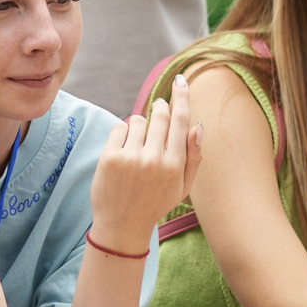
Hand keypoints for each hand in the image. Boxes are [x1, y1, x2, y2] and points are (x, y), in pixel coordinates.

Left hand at [87, 75, 203, 251]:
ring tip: (137, 146)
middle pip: (159, 115)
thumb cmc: (155, 203)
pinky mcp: (109, 158)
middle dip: (159, 108)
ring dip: (139, 126)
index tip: (181, 81)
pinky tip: (123, 151)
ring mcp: (130, 158)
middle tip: (158, 111)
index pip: (180, 121)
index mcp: (175, 165)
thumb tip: (197, 126)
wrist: (122, 226)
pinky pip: (119, 128)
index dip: (182, 97)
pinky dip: (122, 134)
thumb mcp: (182, 187)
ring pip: (137, 120)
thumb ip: (193, 157)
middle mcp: (154, 159)